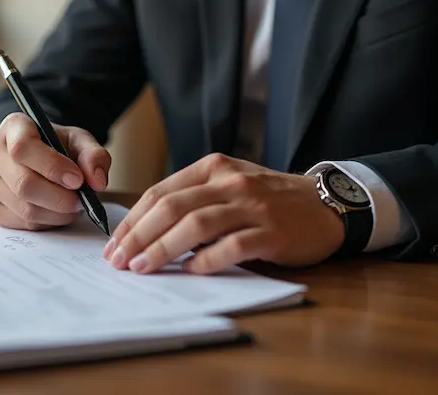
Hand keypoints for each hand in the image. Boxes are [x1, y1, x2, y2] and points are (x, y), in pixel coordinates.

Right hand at [0, 113, 110, 230]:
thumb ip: (94, 155)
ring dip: (56, 214)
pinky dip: (46, 223)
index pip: (23, 148)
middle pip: (24, 184)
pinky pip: (21, 223)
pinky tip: (56, 212)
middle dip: (60, 198)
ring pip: (24, 208)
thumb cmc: (57, 146)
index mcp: (13, 127)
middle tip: (81, 201)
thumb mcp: (79, 141)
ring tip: (72, 206)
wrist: (37, 157)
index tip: (77, 179)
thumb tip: (97, 181)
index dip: (52, 167)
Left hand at [103, 154, 344, 273]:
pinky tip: (189, 271)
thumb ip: (193, 199)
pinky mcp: (272, 232)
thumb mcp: (228, 184)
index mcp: (213, 168)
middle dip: (139, 236)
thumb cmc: (268, 198)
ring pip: (196, 226)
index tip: (114, 242)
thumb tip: (146, 231)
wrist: (324, 203)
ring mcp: (252, 206)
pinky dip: (205, 261)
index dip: (133, 219)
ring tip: (142, 267)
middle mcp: (230, 182)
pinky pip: (231, 247)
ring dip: (163, 249)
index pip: (161, 192)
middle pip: (172, 208)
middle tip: (119, 260)